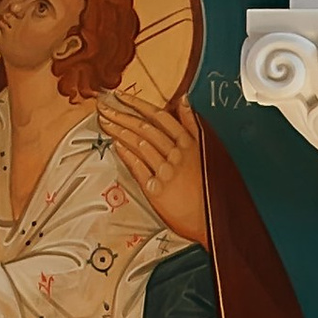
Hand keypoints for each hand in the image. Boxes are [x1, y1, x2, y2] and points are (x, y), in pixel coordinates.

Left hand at [97, 95, 206, 243]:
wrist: (213, 222)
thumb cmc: (212, 189)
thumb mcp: (208, 150)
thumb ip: (193, 125)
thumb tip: (184, 100)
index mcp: (190, 144)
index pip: (160, 117)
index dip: (138, 104)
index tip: (121, 96)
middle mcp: (177, 155)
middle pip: (145, 128)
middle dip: (121, 114)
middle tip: (103, 106)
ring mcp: (166, 172)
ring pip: (139, 145)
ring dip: (119, 131)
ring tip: (104, 122)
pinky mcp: (156, 189)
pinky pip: (137, 168)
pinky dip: (125, 155)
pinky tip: (115, 145)